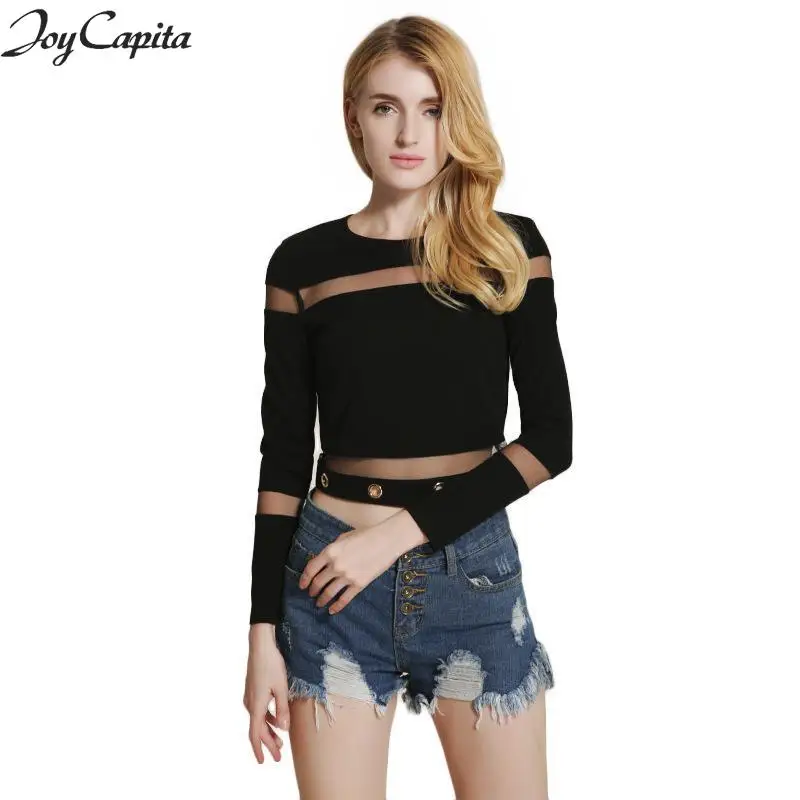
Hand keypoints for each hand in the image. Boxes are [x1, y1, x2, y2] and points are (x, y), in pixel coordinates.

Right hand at [243, 636, 289, 763]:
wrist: (260, 645)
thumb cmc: (272, 664)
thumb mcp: (281, 687)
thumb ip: (282, 709)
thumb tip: (283, 729)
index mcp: (256, 705)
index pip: (255, 734)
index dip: (260, 749)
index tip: (264, 762)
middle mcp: (250, 703)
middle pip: (258, 729)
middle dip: (268, 743)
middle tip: (279, 756)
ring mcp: (250, 696)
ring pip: (258, 720)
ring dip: (269, 731)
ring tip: (280, 741)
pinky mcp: (253, 690)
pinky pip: (259, 710)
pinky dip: (267, 718)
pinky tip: (277, 720)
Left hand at [299, 525, 399, 613]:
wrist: (386, 541)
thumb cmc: (366, 535)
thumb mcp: (344, 538)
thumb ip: (332, 550)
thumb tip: (324, 560)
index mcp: (330, 552)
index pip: (311, 569)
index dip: (304, 579)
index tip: (302, 585)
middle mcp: (336, 566)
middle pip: (318, 582)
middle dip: (313, 590)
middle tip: (311, 594)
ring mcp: (347, 576)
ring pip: (329, 593)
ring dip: (322, 600)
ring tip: (319, 603)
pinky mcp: (359, 584)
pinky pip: (344, 599)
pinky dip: (336, 606)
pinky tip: (332, 610)